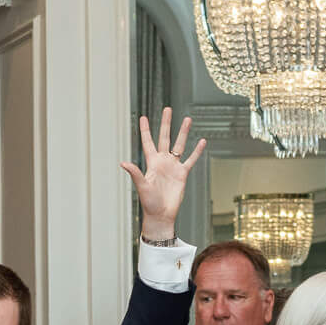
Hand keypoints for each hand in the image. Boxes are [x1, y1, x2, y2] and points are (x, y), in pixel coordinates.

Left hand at [120, 109, 204, 242]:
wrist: (162, 214)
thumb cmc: (149, 203)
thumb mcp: (141, 186)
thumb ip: (135, 173)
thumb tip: (123, 163)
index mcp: (151, 162)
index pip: (147, 142)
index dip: (145, 130)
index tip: (143, 117)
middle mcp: (162, 161)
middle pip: (164, 137)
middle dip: (166, 123)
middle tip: (167, 109)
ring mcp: (173, 166)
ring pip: (179, 145)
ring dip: (183, 132)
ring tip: (187, 119)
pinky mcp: (182, 174)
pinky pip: (191, 159)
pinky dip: (196, 151)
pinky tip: (202, 141)